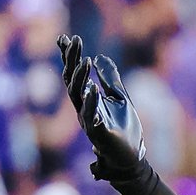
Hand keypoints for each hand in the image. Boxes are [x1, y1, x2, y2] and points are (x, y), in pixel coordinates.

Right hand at [58, 34, 149, 189]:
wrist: (131, 157)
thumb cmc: (124, 129)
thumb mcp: (119, 97)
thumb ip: (110, 79)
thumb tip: (100, 56)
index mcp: (86, 99)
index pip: (74, 74)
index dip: (69, 56)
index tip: (65, 37)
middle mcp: (82, 108)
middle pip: (71, 81)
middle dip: (72, 60)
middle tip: (75, 40)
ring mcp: (88, 121)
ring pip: (77, 97)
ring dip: (80, 78)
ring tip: (85, 61)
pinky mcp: (98, 134)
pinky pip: (91, 116)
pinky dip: (91, 102)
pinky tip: (92, 89)